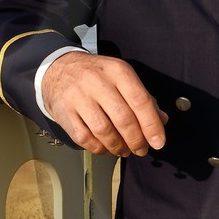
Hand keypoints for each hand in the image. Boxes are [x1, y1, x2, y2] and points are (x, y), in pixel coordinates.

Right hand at [42, 53, 167, 156]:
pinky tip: (106, 148)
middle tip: (141, 149)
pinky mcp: (64, 111)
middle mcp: (97, 82)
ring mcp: (78, 97)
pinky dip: (99, 148)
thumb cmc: (96, 75)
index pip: (140, 101)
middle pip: (123, 118)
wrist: (58, 68)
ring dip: (118, 146)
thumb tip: (161, 120)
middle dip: (136, 140)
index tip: (158, 142)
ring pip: (103, 131)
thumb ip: (142, 98)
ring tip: (124, 150)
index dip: (151, 125)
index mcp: (117, 71)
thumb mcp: (121, 76)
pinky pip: (84, 138)